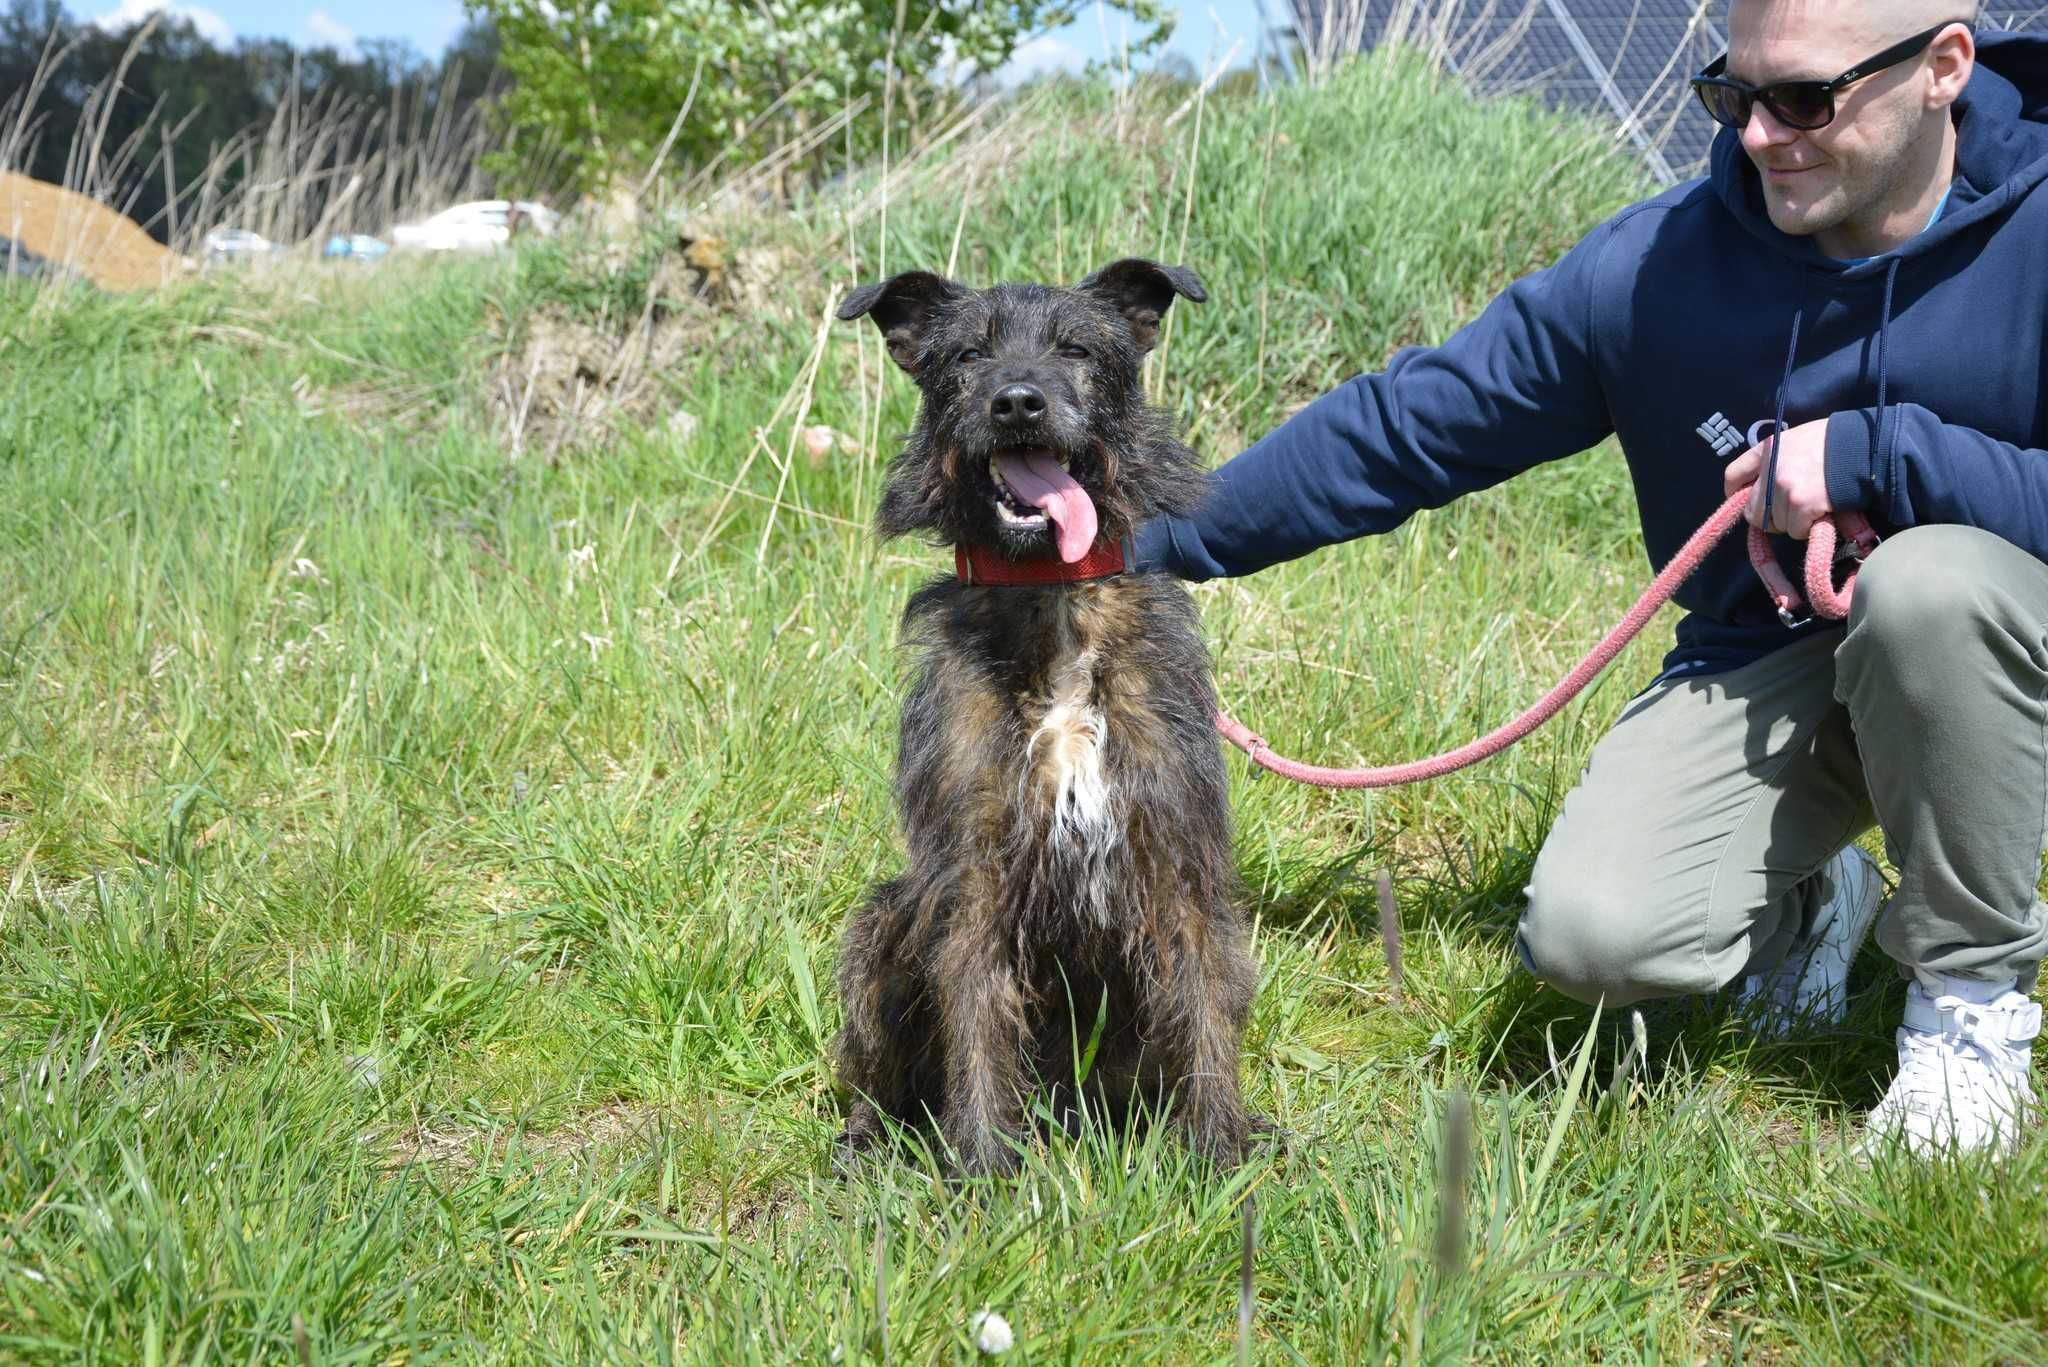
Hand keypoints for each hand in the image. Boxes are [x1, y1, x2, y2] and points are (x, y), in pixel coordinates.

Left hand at [1723, 417, 1831, 539]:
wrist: (1867, 446)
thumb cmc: (1837, 441)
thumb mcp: (1799, 438)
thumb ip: (1779, 458)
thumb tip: (1763, 484)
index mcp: (1768, 449)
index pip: (1734, 474)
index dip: (1735, 493)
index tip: (1741, 500)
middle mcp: (1772, 469)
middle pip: (1753, 511)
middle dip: (1770, 517)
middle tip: (1792, 512)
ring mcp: (1786, 488)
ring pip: (1777, 524)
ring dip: (1793, 523)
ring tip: (1813, 507)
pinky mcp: (1803, 504)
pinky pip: (1796, 530)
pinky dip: (1809, 528)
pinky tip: (1822, 514)